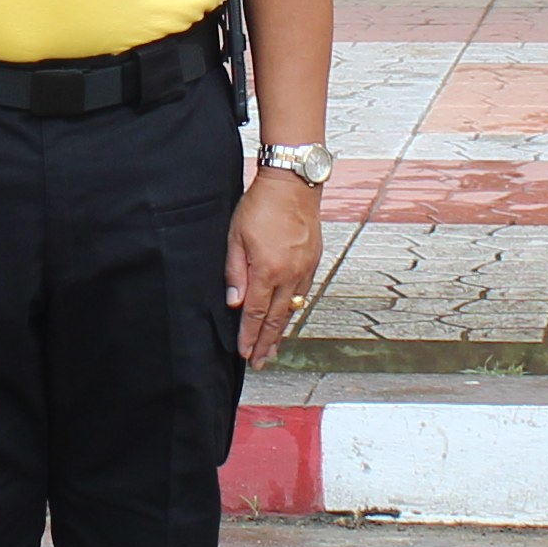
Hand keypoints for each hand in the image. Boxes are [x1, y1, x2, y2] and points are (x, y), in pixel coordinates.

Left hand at [223, 168, 322, 368]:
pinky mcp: (313, 262)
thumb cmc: (261, 205)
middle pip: (276, 318)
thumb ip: (235, 271)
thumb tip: (234, 302)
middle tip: (259, 361)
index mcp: (267, 270)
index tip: (245, 353)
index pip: (256, 313)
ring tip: (272, 349)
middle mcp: (290, 275)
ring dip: (281, 331)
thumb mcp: (236, 236)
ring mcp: (304, 269)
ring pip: (292, 309)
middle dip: (266, 343)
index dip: (249, 335)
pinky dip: (293, 310)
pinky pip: (302, 293)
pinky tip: (288, 317)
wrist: (294, 184)